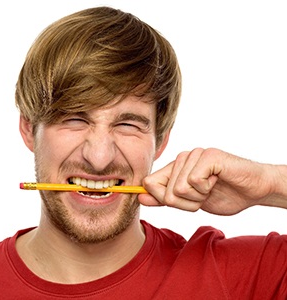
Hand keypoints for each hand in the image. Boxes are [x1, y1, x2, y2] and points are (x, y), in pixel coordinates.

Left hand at [138, 148, 285, 214]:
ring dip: (198, 197)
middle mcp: (181, 158)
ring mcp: (194, 155)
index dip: (161, 199)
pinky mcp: (207, 156)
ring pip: (178, 188)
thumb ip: (163, 199)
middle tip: (204, 194)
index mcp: (174, 168)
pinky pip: (193, 181)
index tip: (184, 201)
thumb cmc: (222, 194)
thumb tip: (140, 197)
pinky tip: (217, 180)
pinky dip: (207, 190)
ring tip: (211, 187)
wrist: (252, 190)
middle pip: (165, 192)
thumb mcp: (189, 203)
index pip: (150, 183)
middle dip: (187, 203)